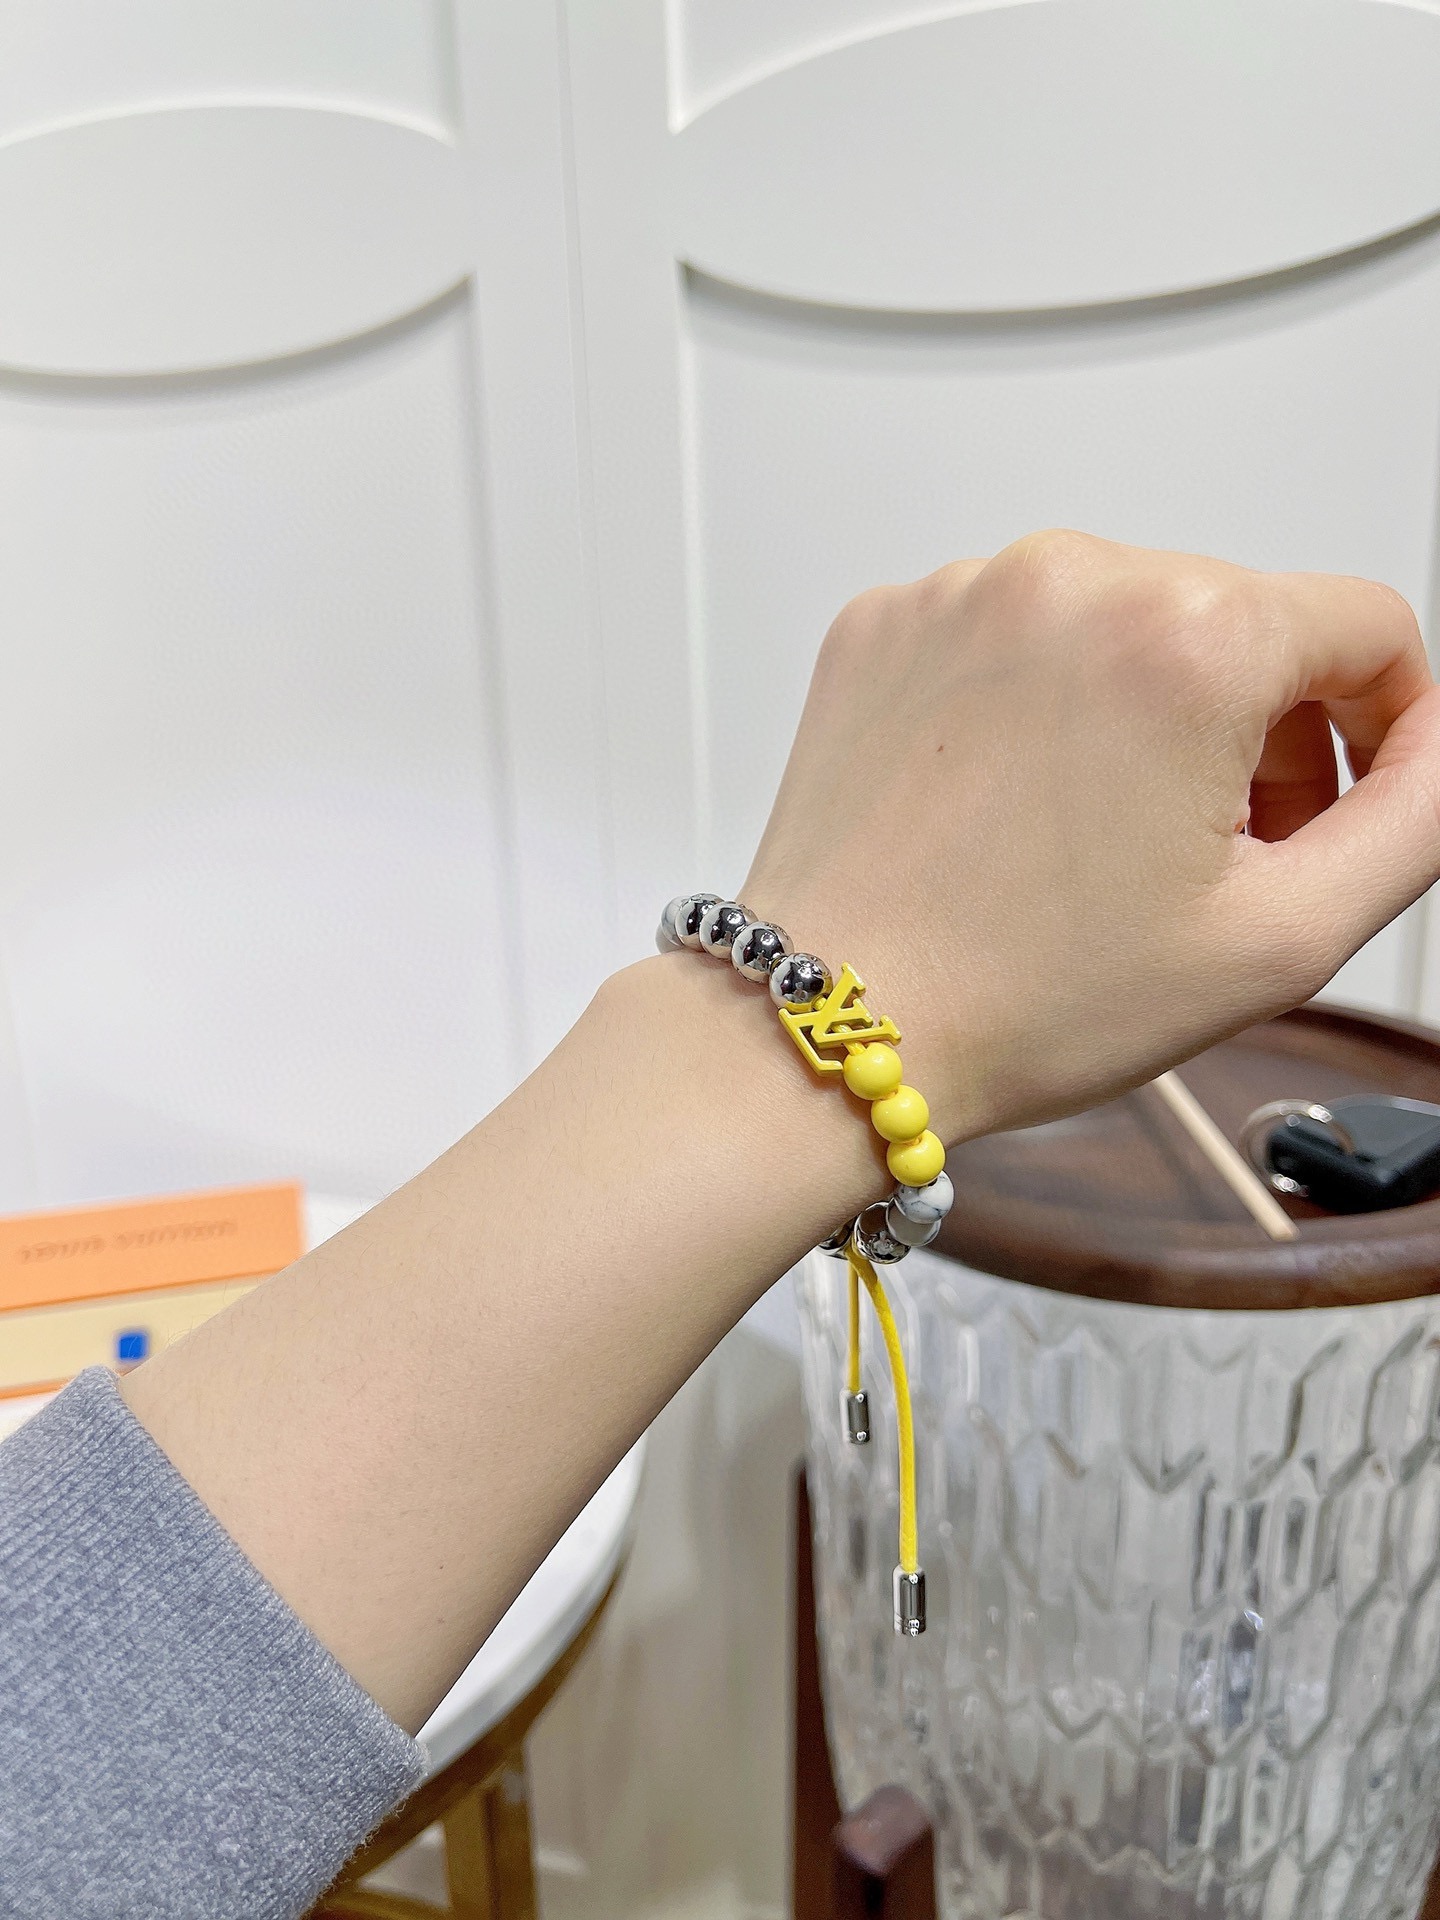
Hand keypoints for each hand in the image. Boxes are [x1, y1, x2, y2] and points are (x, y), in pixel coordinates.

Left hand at [745, 530, 1439, 1141]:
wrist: (831, 1027)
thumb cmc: (1022, 1000)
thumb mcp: (1281, 937)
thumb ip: (1417, 819)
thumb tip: (1437, 749)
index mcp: (1186, 637)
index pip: (1366, 625)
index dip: (1384, 725)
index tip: (1341, 798)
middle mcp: (1070, 581)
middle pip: (1241, 619)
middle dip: (1261, 730)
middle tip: (1217, 852)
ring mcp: (964, 592)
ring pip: (1124, 622)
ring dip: (1150, 711)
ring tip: (1106, 839)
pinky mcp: (888, 622)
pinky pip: (1015, 634)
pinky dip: (1040, 703)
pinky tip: (1019, 807)